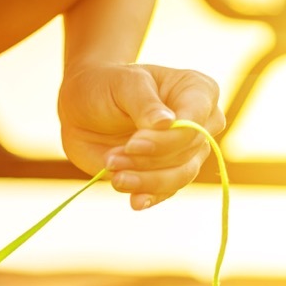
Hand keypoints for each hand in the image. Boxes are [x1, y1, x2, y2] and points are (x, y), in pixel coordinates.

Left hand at [58, 63, 224, 209]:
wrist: (84, 108)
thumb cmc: (107, 86)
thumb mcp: (123, 83)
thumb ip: (145, 103)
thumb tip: (167, 123)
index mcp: (198, 91)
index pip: (196, 123)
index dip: (166, 140)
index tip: (131, 144)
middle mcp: (202, 122)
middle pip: (188, 152)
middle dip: (148, 160)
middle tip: (111, 159)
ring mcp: (187, 150)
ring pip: (180, 176)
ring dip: (145, 181)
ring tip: (113, 174)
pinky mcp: (168, 171)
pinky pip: (168, 191)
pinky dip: (150, 196)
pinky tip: (135, 201)